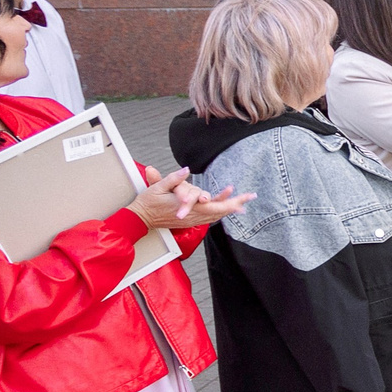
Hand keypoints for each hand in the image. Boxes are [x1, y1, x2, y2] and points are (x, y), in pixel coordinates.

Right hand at [128, 166, 248, 231]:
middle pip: (219, 211)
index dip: (229, 201)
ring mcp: (192, 220)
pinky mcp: (189, 221)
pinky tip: (226, 207)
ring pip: (216, 215)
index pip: (213, 205)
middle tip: (251, 196)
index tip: (242, 195)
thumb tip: (186, 170)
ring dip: (230, 208)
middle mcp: (192, 216)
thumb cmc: (147, 203)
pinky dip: (219, 212)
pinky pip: (209, 217)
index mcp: (187, 207)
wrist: (140, 219)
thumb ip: (173, 179)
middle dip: (236, 204)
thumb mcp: (157, 188)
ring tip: (244, 201)